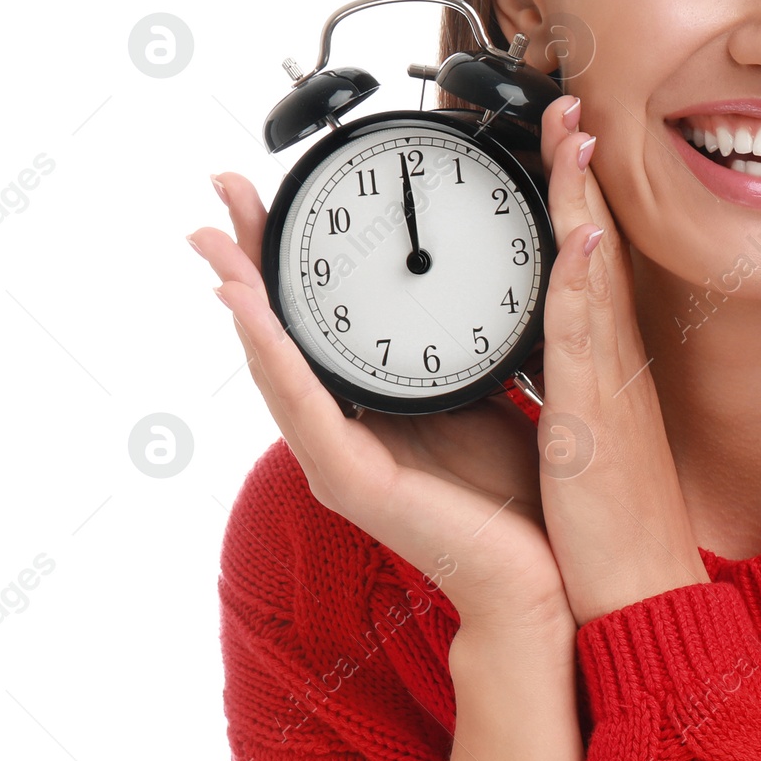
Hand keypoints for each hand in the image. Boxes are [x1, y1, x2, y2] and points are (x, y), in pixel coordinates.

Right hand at [188, 176, 568, 638]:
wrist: (543, 571)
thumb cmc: (516, 488)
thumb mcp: (484, 391)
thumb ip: (456, 344)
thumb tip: (460, 280)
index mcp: (367, 408)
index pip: (312, 320)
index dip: (287, 258)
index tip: (269, 192)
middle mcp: (337, 432)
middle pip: (278, 333)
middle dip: (247, 260)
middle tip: (223, 189)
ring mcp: (335, 459)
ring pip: (274, 364)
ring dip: (243, 298)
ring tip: (217, 240)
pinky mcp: (350, 482)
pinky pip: (305, 407)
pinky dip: (273, 355)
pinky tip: (250, 310)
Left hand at [535, 94, 708, 624]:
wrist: (637, 585)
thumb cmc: (605, 520)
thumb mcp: (579, 433)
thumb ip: (564, 380)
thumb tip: (539, 346)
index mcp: (601, 362)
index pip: (587, 258)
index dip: (577, 193)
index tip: (564, 136)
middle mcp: (611, 360)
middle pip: (597, 244)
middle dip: (581, 171)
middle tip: (567, 103)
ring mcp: (607, 383)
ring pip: (593, 273)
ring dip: (582, 201)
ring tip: (571, 134)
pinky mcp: (593, 418)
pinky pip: (586, 339)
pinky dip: (584, 285)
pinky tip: (579, 238)